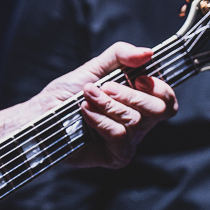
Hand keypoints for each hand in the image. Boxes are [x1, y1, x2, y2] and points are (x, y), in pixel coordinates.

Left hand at [24, 43, 177, 168]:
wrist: (42, 113)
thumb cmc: (66, 94)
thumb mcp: (94, 68)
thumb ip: (121, 56)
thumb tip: (148, 52)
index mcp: (139, 103)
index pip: (168, 100)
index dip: (159, 88)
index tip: (138, 79)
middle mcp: (139, 124)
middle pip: (159, 110)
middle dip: (130, 94)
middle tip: (104, 87)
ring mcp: (128, 143)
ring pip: (135, 121)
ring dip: (108, 105)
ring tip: (87, 97)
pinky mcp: (115, 157)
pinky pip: (119, 136)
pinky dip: (100, 120)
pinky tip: (85, 113)